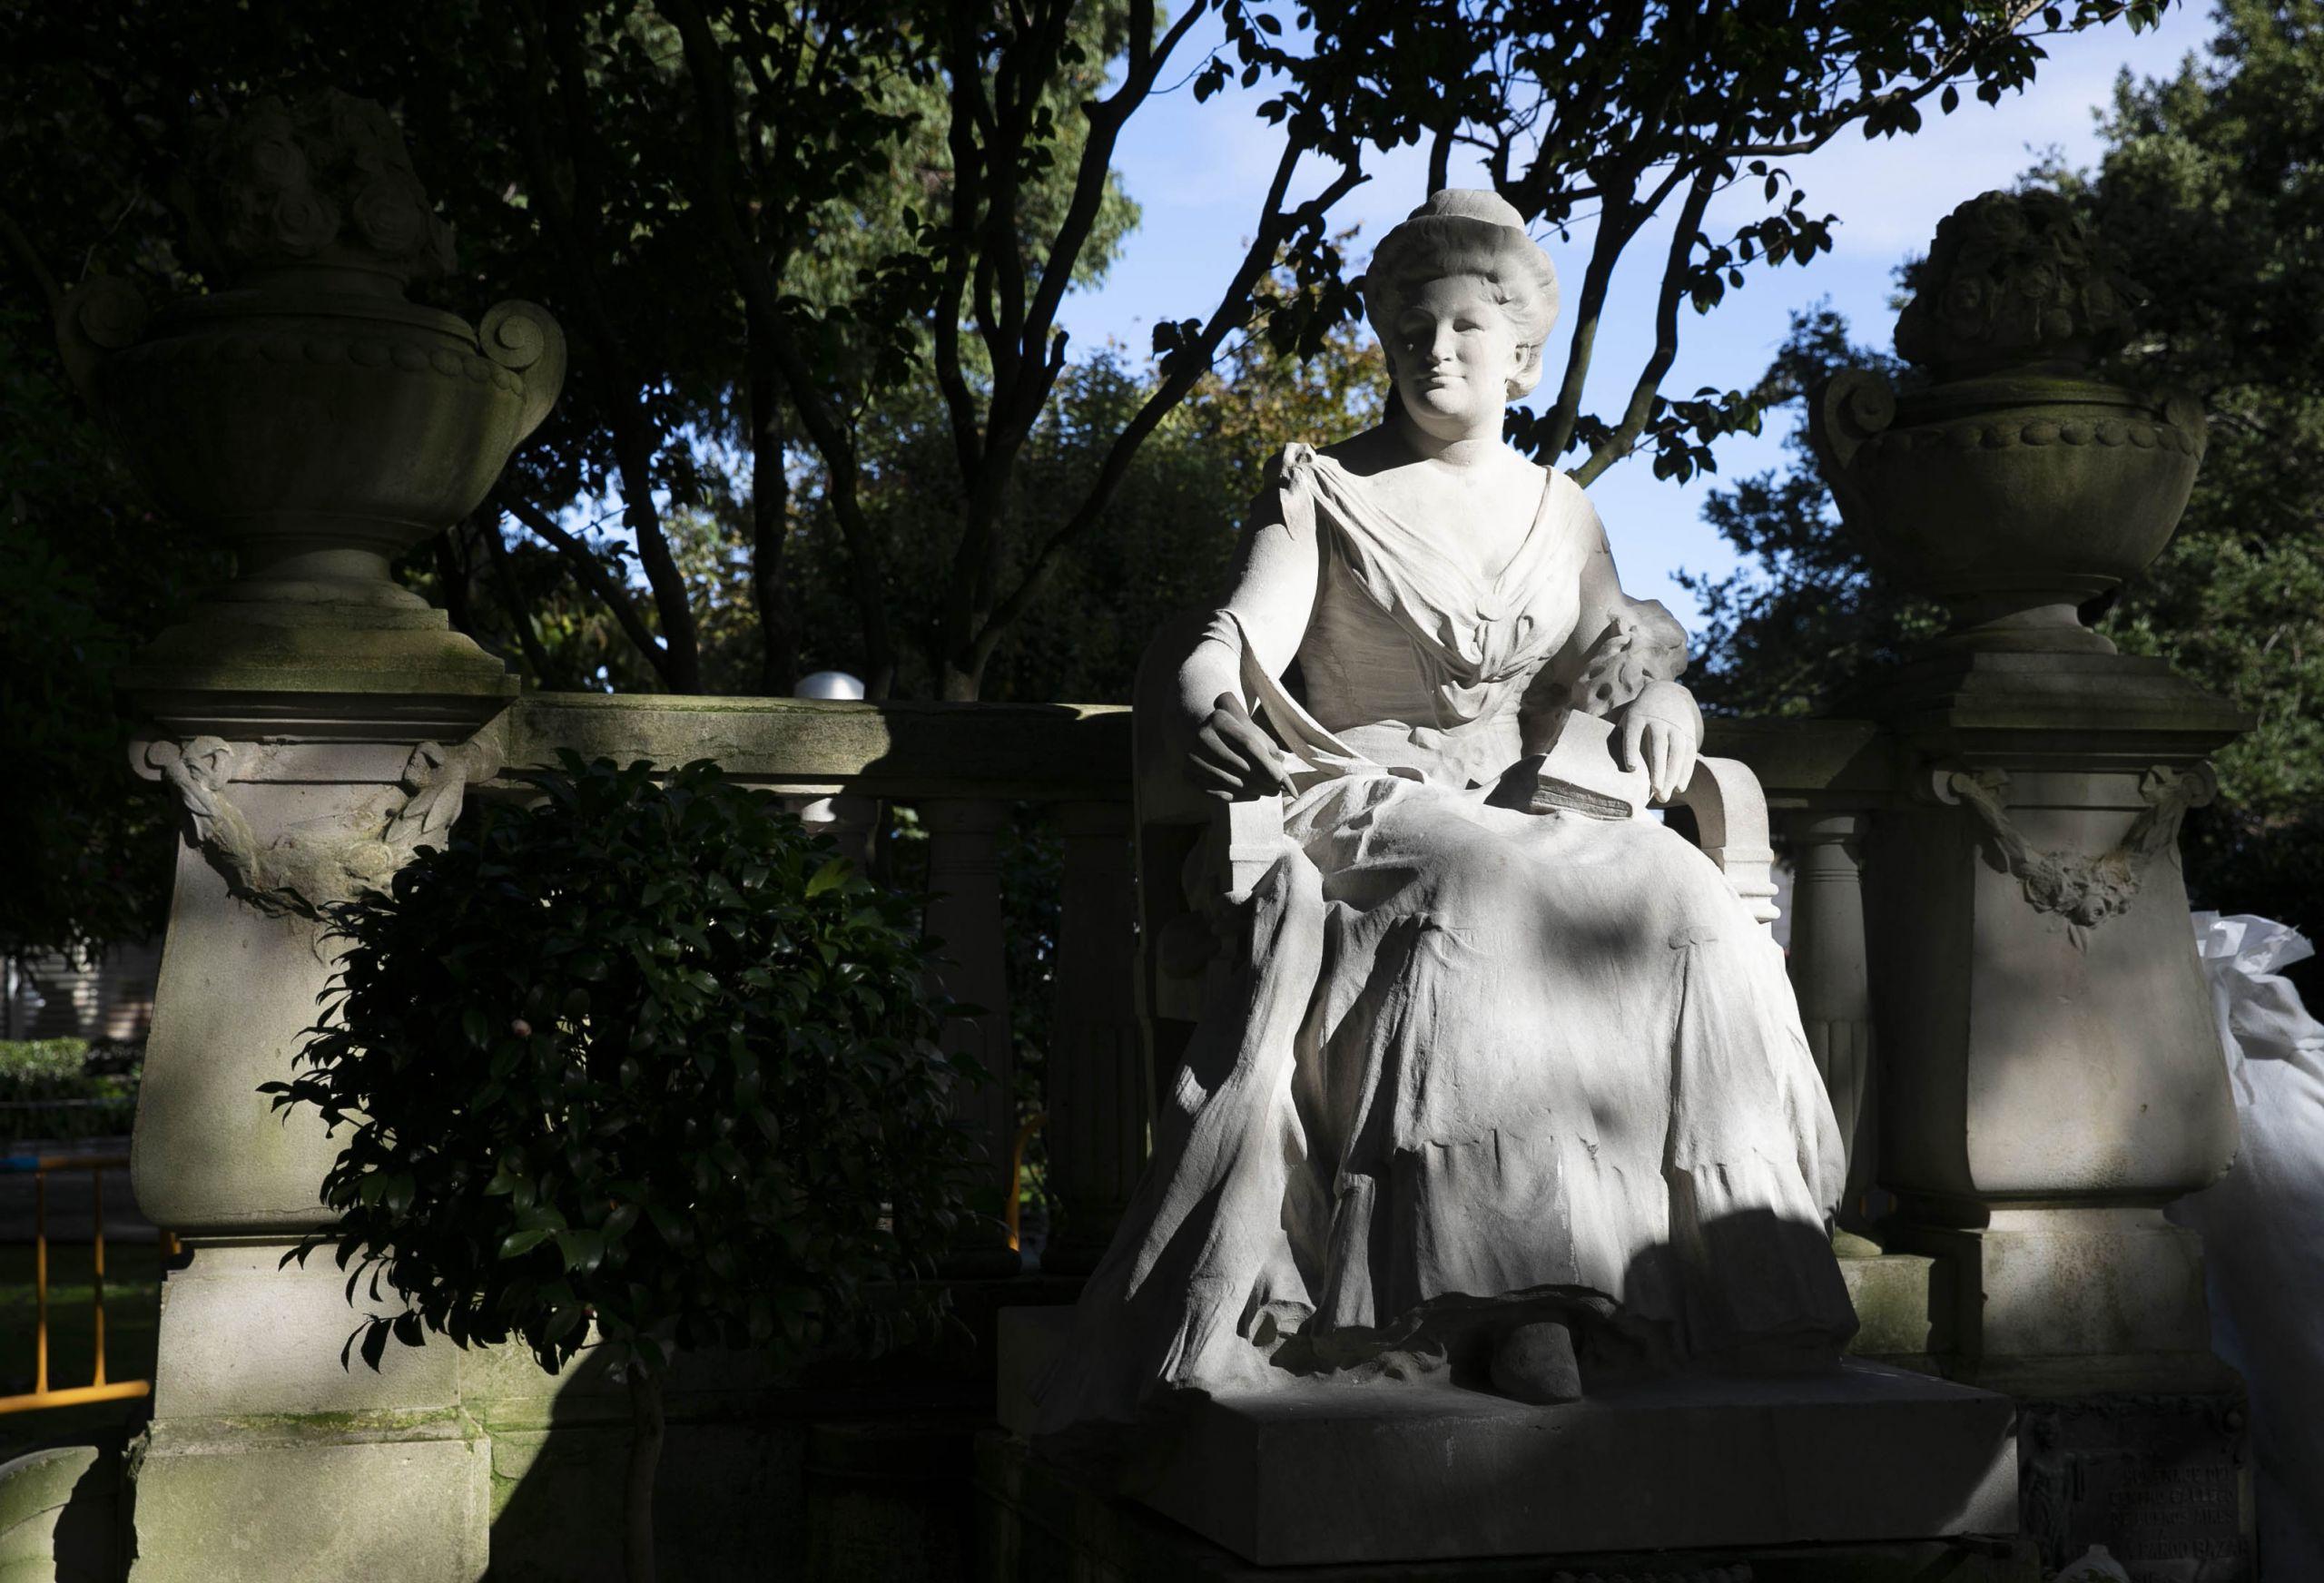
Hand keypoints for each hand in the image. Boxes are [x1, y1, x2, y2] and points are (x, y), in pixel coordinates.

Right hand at [1187, 692, 1291, 800]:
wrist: (1202, 735)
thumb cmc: (1236, 735)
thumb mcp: (1253, 733)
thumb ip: (1271, 750)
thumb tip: (1287, 778)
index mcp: (1220, 719)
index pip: (1247, 743)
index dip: (1265, 763)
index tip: (1281, 779)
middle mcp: (1202, 736)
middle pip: (1238, 764)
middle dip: (1261, 780)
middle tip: (1277, 789)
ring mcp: (1192, 756)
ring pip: (1228, 780)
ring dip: (1252, 790)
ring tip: (1267, 792)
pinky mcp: (1187, 774)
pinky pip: (1215, 792)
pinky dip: (1237, 797)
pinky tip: (1252, 795)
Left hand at [1617, 680, 1700, 804]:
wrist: (1668, 694)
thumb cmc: (1639, 717)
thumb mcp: (1626, 721)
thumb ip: (1618, 739)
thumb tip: (1602, 769)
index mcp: (1637, 717)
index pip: (1633, 734)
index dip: (1631, 750)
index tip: (1631, 768)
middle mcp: (1658, 721)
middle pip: (1659, 746)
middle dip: (1658, 770)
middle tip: (1655, 792)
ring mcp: (1675, 727)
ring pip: (1676, 752)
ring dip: (1672, 776)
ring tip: (1664, 796)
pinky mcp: (1688, 733)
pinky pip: (1689, 754)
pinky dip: (1685, 772)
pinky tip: (1679, 788)